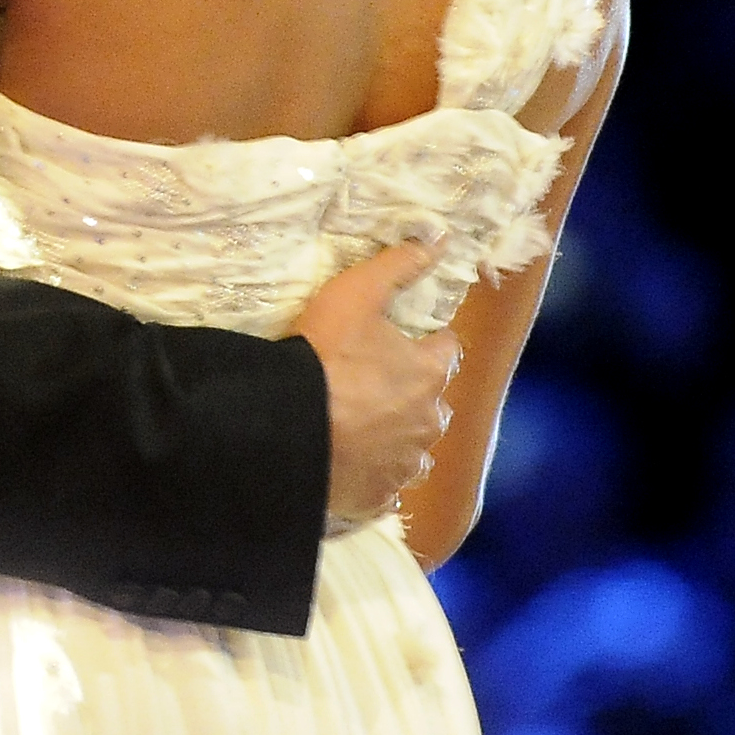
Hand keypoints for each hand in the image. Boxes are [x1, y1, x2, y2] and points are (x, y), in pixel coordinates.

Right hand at [290, 239, 461, 524]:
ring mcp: (405, 465)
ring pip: (413, 448)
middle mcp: (428, 421)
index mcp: (429, 373)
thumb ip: (399, 265)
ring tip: (361, 428)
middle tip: (372, 384)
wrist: (289, 428)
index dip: (426, 343)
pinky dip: (374, 473)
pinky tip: (349, 462)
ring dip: (398, 438)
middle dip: (413, 395)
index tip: (401, 341)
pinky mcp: (379, 497)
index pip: (446, 351)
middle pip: (432, 403)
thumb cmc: (325, 355)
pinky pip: (386, 485)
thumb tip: (440, 237)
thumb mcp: (357, 293)